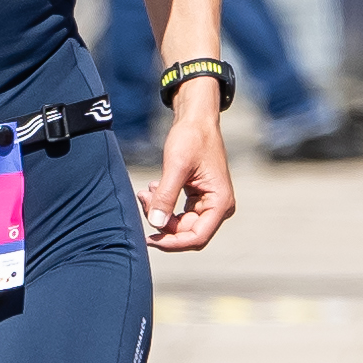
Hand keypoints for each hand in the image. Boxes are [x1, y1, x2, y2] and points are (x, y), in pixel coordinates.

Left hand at [142, 80, 236, 251]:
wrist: (196, 119)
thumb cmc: (191, 138)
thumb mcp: (176, 166)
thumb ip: (166, 197)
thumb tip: (155, 224)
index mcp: (220, 202)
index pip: (196, 237)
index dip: (172, 242)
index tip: (148, 237)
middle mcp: (218, 207)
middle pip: (186, 232)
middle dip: (162, 221)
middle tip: (142, 199)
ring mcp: (209, 203)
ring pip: (180, 224)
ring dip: (160, 211)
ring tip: (146, 190)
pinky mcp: (199, 198)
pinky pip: (179, 213)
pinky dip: (163, 204)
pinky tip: (153, 188)